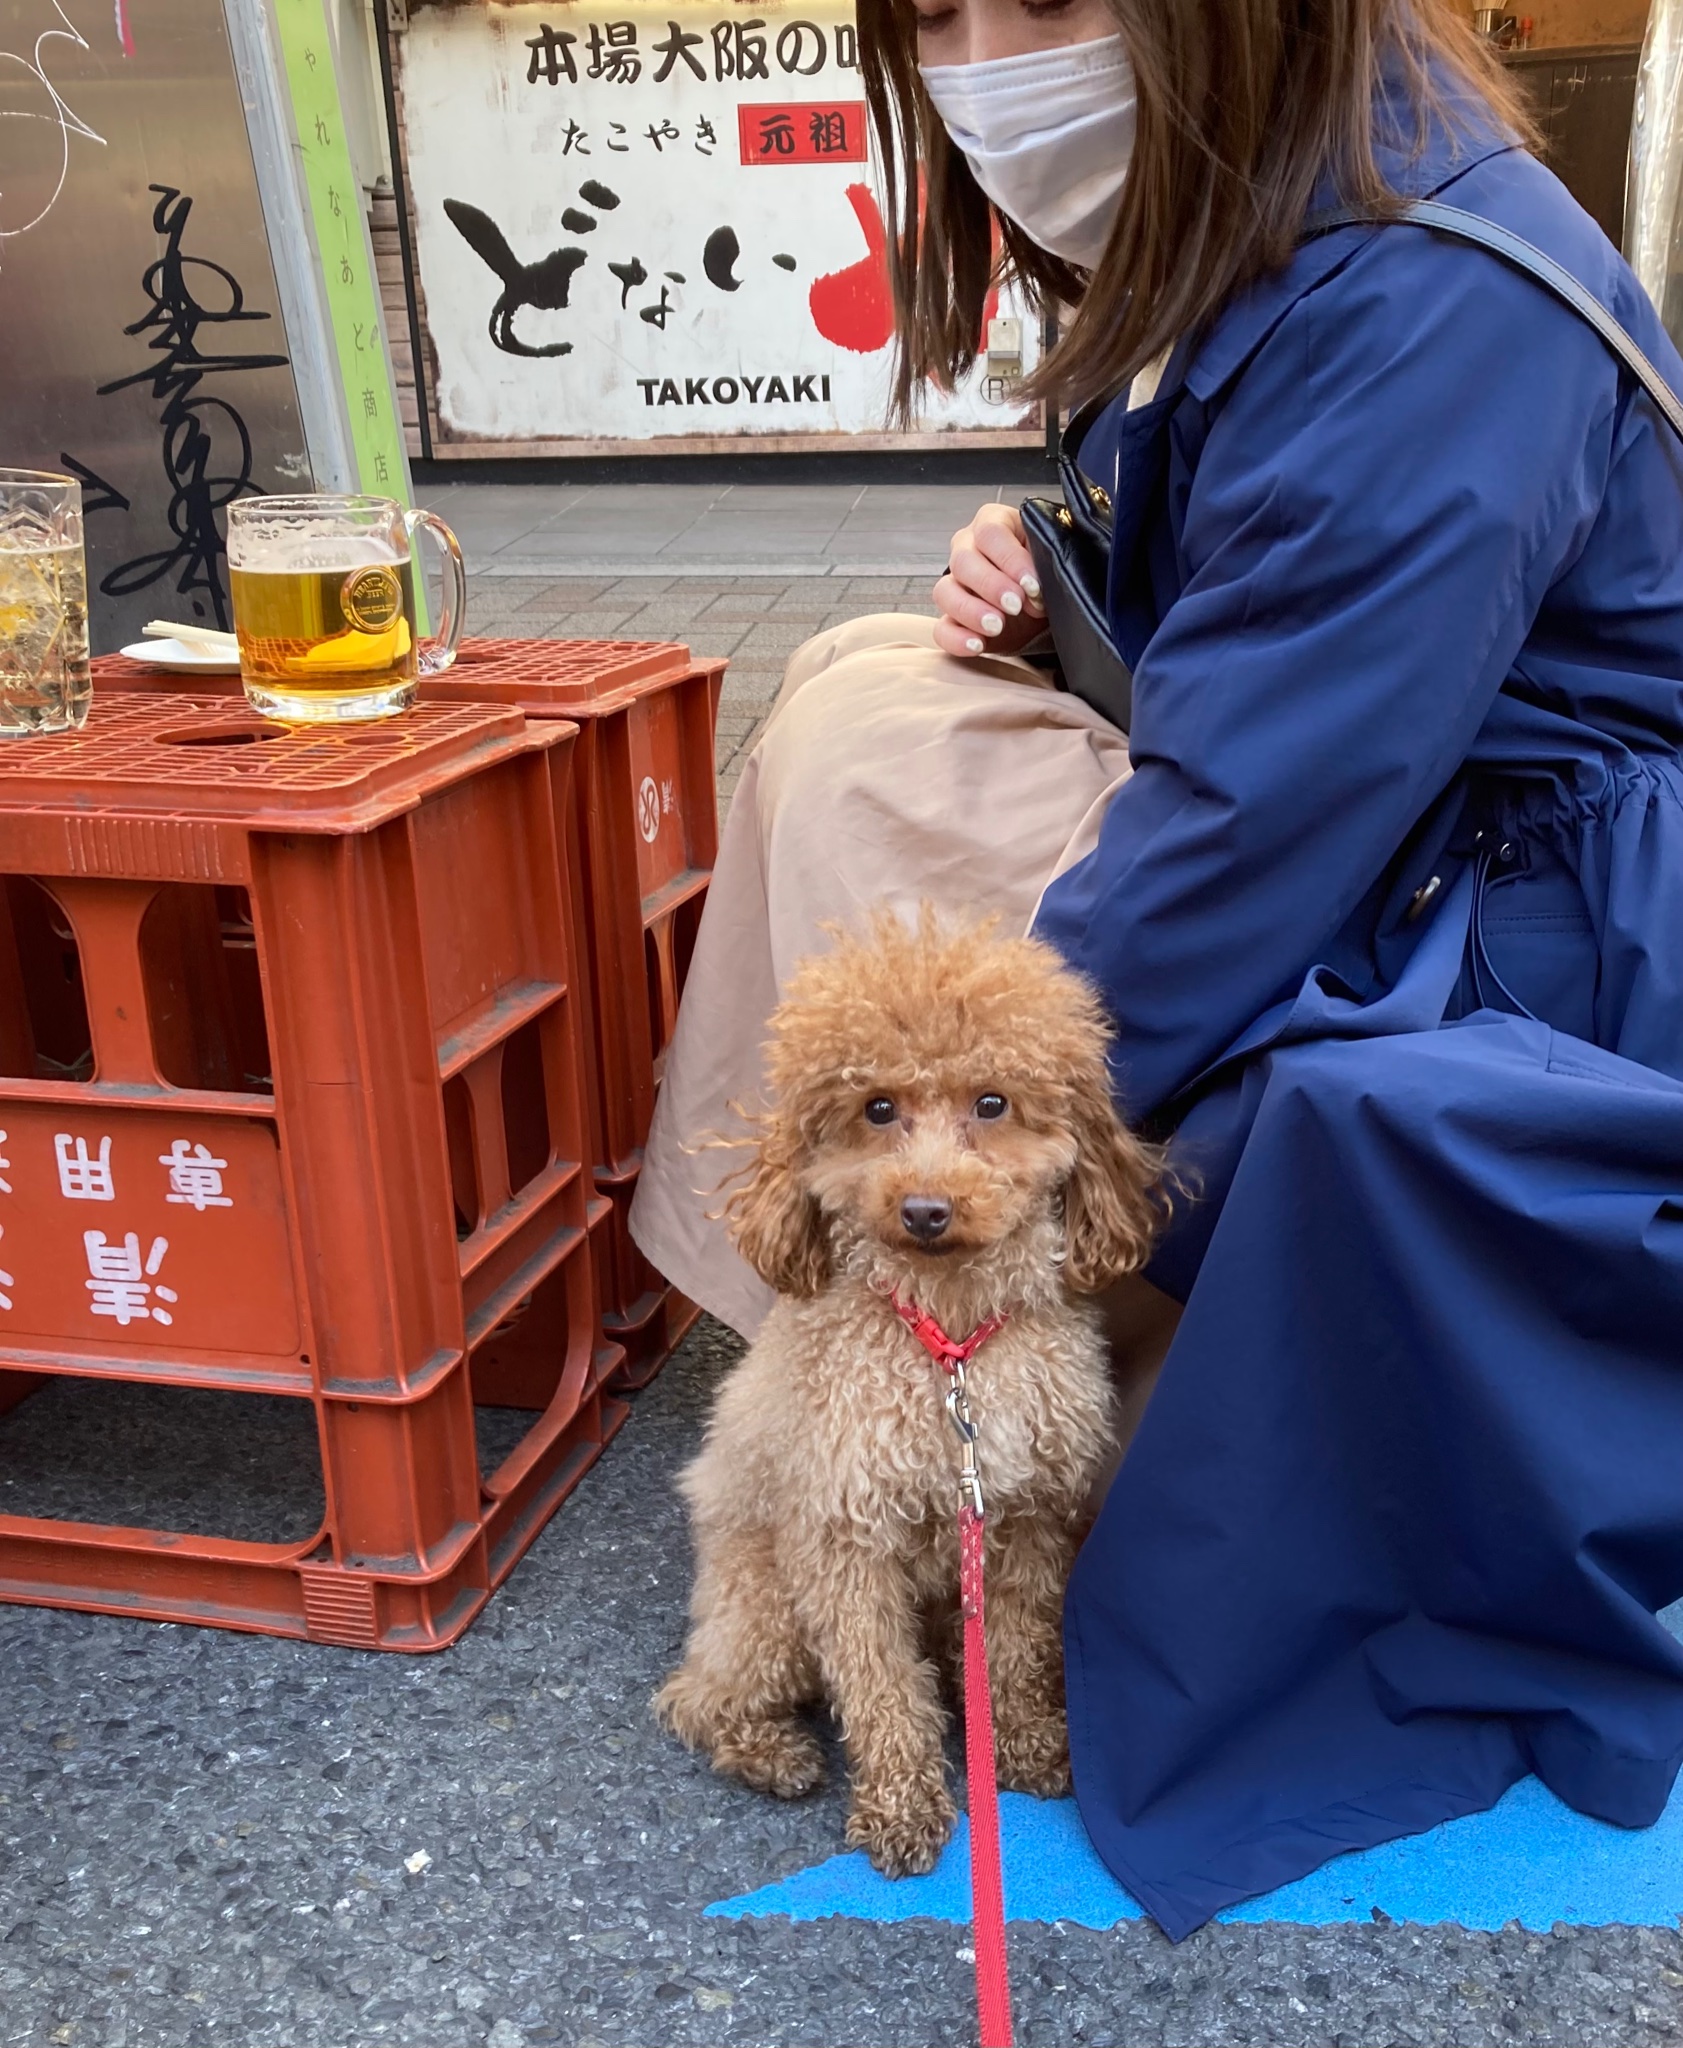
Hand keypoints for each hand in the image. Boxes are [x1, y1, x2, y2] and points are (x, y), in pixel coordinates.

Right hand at [932, 502, 1045, 658]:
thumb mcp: (1051, 560)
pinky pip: (941, 629)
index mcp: (993, 524)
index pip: (991, 533)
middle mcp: (968, 549)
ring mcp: (955, 584)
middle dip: (991, 585)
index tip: (1032, 584)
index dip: (1010, 559)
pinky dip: (956, 639)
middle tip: (1015, 605)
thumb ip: (1045, 566)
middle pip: (963, 560)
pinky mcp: (953, 618)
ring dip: (970, 610)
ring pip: (945, 592)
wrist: (1044, 602)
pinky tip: (977, 645)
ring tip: (997, 626)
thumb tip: (1035, 591)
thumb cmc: (1046, 572)